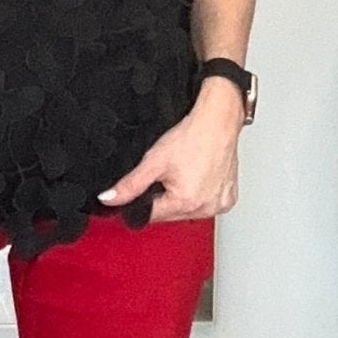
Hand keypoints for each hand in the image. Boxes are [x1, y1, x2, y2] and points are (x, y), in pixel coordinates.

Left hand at [96, 79, 243, 221]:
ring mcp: (218, 205)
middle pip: (170, 214)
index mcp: (185, 202)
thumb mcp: (153, 162)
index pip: (151, 215)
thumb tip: (109, 199)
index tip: (151, 182)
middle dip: (163, 198)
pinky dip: (200, 195)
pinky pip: (206, 205)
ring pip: (188, 211)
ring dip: (181, 198)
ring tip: (186, 173)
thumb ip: (130, 184)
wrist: (218, 122)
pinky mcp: (228, 200)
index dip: (144, 200)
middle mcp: (204, 208)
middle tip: (170, 174)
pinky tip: (198, 178)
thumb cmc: (191, 138)